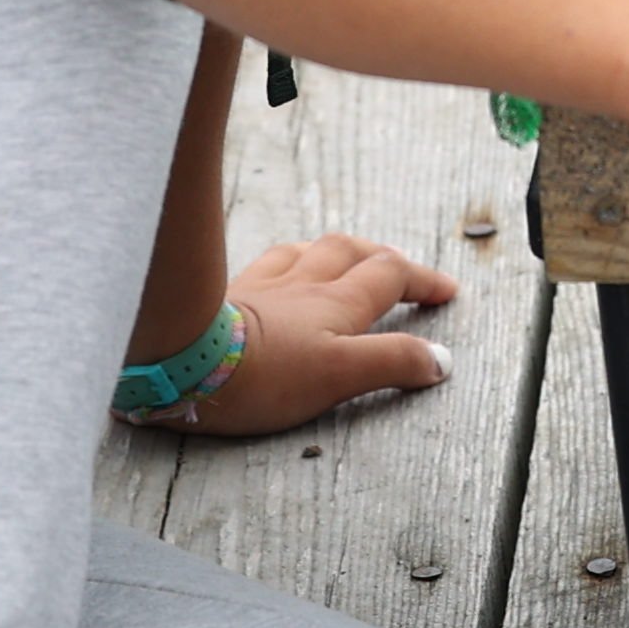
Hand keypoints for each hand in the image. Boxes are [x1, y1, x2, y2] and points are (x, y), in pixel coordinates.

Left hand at [169, 231, 461, 435]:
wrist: (181, 361)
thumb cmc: (263, 374)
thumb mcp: (339, 376)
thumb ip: (392, 363)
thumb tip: (441, 359)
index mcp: (337, 302)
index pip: (392, 276)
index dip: (423, 281)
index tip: (447, 292)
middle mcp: (303, 284)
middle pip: (350, 252)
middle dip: (382, 257)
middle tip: (401, 269)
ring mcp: (262, 286)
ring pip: (306, 252)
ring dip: (334, 251)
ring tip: (343, 259)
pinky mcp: (226, 297)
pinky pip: (264, 264)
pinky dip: (285, 261)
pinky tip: (277, 271)